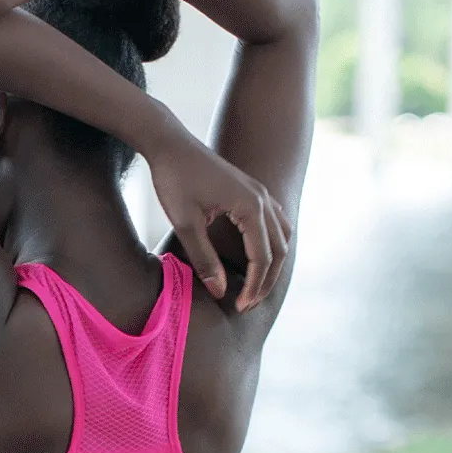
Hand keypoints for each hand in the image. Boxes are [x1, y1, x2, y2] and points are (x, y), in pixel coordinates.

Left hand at [148, 124, 291, 310]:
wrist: (170, 144)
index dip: (253, 287)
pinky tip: (257, 259)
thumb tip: (220, 292)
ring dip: (272, 264)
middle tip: (248, 305)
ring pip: (281, 236)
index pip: (262, 258)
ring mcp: (260, 192)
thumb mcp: (185, 224)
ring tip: (254, 288)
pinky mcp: (251, 190)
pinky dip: (272, 245)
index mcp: (251, 206)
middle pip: (279, 249)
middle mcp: (263, 198)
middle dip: (265, 281)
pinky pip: (274, 222)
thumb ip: (204, 259)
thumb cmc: (174, 181)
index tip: (239, 308)